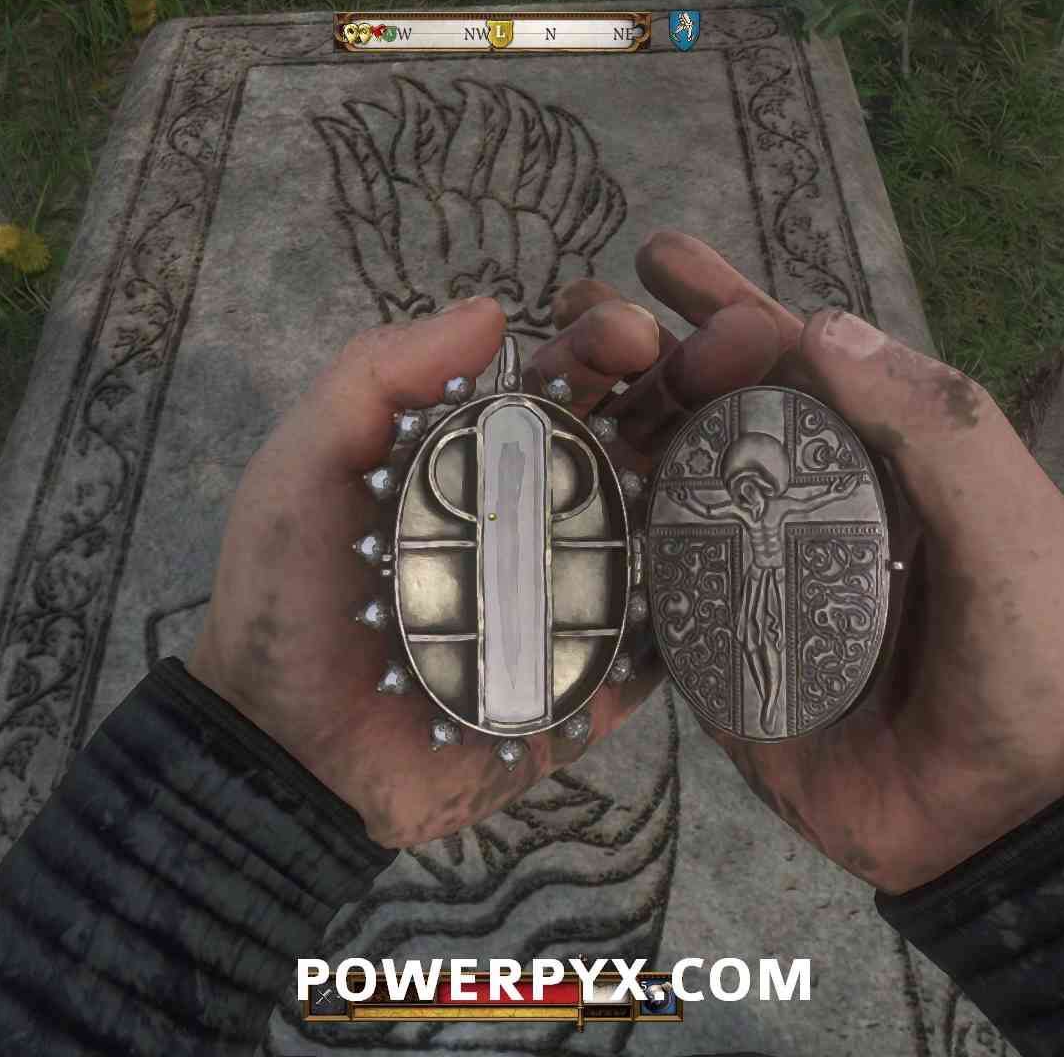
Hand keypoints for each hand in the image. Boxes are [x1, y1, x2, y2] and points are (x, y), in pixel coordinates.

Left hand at [185, 292, 767, 846]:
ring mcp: (587, 596)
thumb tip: (492, 310)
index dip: (605, 341)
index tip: (629, 332)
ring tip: (778, 439)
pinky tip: (761, 557)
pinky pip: (678, 637)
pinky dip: (719, 598)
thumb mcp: (304, 467)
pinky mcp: (607, 680)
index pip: (567, 380)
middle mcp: (549, 515)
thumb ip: (375, 379)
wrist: (287, 753)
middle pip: (644, 433)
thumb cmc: (284, 601)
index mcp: (485, 457)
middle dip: (701, 383)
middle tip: (750, 348)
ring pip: (678, 522)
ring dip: (731, 475)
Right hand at [558, 231, 1063, 894]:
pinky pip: (644, 578)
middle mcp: (807, 500)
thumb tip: (821, 327)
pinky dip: (599, 531)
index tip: (675, 280)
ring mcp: (750, 570)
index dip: (735, 311)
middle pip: (717, 404)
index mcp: (883, 458)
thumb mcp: (1014, 534)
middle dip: (650, 344)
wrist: (986, 822)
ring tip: (548, 375)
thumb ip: (939, 432)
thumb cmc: (1020, 665)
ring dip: (611, 422)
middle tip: (584, 305)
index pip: (800, 360)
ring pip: (667, 477)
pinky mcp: (706, 642)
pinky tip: (545, 489)